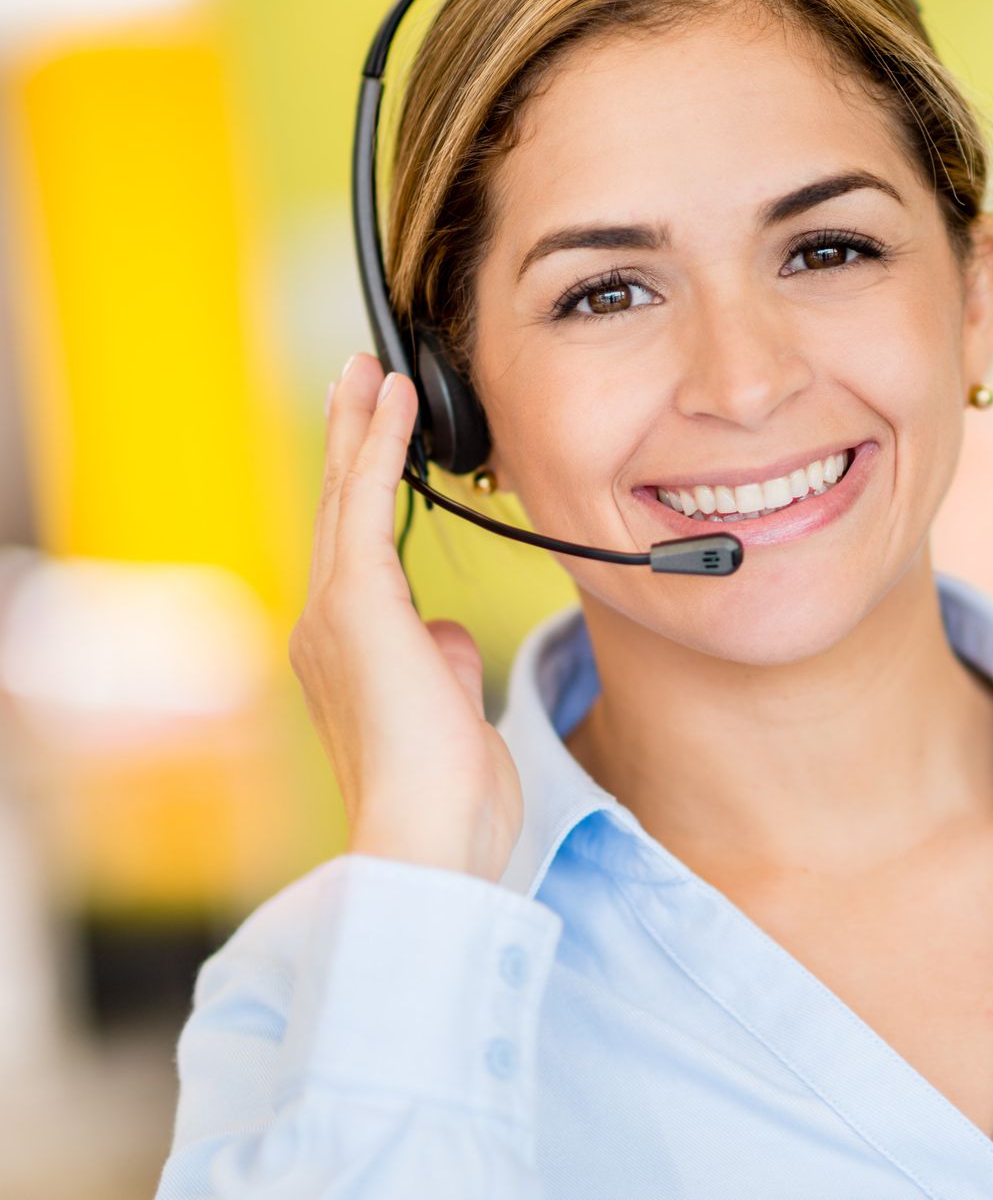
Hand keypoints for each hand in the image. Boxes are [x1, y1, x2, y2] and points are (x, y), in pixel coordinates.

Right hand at [288, 351, 522, 882]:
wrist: (427, 835)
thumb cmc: (450, 796)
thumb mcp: (452, 713)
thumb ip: (441, 663)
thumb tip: (445, 632)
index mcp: (350, 656)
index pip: (360, 552)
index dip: (365, 490)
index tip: (374, 439)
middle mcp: (327, 630)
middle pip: (340, 512)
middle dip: (349, 441)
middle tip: (359, 378)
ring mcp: (334, 617)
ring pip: (346, 499)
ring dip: (360, 429)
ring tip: (370, 371)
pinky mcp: (356, 607)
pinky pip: (367, 508)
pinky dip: (379, 449)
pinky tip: (391, 402)